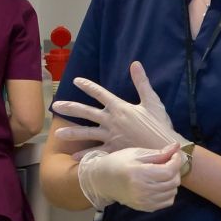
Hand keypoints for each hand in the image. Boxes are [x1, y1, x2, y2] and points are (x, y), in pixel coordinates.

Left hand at [52, 60, 175, 154]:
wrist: (165, 149)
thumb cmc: (159, 125)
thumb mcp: (152, 101)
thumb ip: (141, 82)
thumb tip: (135, 63)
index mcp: (120, 107)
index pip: (100, 93)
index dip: (87, 86)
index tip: (75, 81)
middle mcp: (112, 121)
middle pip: (86, 112)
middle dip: (70, 108)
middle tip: (55, 106)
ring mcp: (111, 136)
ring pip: (87, 133)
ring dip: (71, 133)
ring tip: (57, 134)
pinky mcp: (114, 150)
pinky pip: (97, 152)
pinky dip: (85, 155)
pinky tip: (74, 157)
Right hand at [77, 145, 181, 212]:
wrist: (103, 180)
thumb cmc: (119, 163)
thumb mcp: (137, 153)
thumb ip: (158, 153)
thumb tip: (177, 146)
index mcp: (139, 174)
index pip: (169, 171)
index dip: (176, 161)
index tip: (175, 154)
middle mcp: (142, 190)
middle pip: (173, 182)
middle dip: (175, 170)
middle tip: (169, 163)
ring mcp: (144, 201)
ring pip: (172, 192)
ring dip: (172, 181)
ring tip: (163, 173)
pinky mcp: (145, 208)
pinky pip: (167, 202)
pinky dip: (168, 192)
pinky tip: (160, 184)